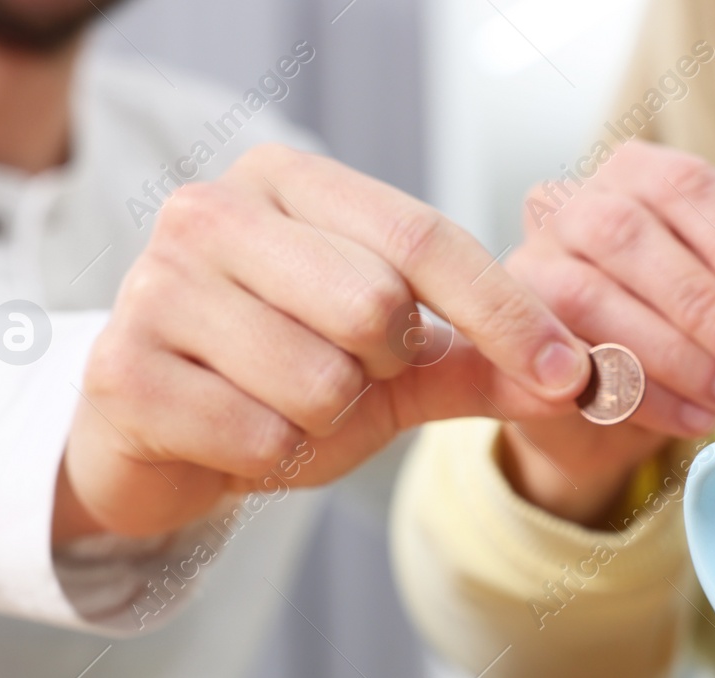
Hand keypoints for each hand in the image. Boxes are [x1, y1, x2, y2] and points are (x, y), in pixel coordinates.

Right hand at [54, 145, 583, 542]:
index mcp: (287, 183)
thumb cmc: (278, 383)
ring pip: (319, 380)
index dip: (508, 312)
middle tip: (343, 378)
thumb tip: (591, 380)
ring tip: (280, 407)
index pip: (424, 236)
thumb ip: (483, 364)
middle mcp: (213, 211)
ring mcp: (155, 285)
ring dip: (324, 421)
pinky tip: (235, 435)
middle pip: (376, 303)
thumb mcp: (393, 368)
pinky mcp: (123, 369)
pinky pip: (258, 435)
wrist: (158, 440)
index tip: (572, 374)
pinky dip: (271, 457)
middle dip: (384, 368)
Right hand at [497, 142, 714, 524]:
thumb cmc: (681, 325)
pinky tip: (693, 419)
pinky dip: (637, 395)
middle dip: (705, 304)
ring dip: (672, 355)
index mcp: (633, 173)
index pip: (687, 188)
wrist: (608, 393)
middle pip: (629, 237)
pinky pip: (563, 360)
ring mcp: (526, 265)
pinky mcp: (503, 334)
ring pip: (588, 297)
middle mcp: (568, 204)